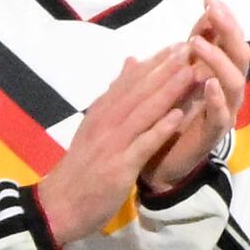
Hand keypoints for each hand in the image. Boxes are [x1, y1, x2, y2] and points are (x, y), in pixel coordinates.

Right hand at [31, 44, 208, 249]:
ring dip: (168, 91)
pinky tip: (179, 117)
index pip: (130, 82)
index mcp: (101, 113)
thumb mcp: (94, 128)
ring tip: (191, 72)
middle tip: (190, 47)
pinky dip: (160, 129)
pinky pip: (143, 145)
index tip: (178, 45)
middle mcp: (105, 122)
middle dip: (166, 68)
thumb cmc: (81, 169)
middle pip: (139, 90)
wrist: (59, 205)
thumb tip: (130, 64)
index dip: (155, 62)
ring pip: (143, 111)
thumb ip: (113, 98)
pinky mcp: (119, 167)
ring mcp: (112, 144)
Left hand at [137, 4, 249, 201]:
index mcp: (216, 73)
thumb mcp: (172, 78)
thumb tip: (191, 25)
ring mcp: (224, 111)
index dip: (221, 20)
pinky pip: (222, 115)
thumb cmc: (167, 117)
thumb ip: (181, 54)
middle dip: (228, 31)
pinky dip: (217, 99)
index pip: (226, 41)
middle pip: (239, 55)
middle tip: (213, 12)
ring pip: (234, 82)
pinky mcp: (214, 133)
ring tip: (199, 46)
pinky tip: (208, 84)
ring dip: (218, 61)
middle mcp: (226, 90)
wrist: (157, 160)